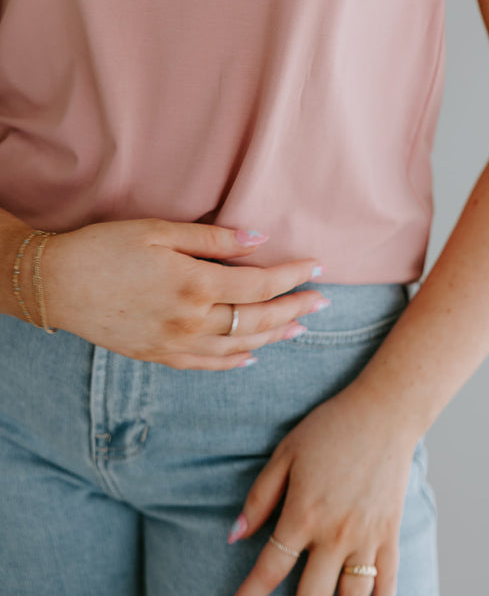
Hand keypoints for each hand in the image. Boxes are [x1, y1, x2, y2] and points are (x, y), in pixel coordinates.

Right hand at [31, 218, 326, 368]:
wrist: (57, 284)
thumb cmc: (107, 247)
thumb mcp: (160, 229)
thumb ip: (213, 238)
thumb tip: (260, 239)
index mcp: (195, 284)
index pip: (261, 285)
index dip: (293, 276)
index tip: (318, 267)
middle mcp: (191, 321)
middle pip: (258, 319)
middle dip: (296, 308)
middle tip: (324, 301)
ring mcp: (175, 344)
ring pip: (239, 346)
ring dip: (274, 337)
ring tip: (301, 328)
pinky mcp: (158, 356)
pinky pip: (207, 365)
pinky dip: (235, 362)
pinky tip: (252, 356)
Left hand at [227, 382, 417, 595]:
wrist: (384, 411)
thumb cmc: (331, 427)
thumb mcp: (286, 452)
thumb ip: (260, 496)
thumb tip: (235, 535)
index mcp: (303, 514)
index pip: (269, 570)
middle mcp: (334, 534)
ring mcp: (366, 538)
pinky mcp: (390, 534)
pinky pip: (387, 584)